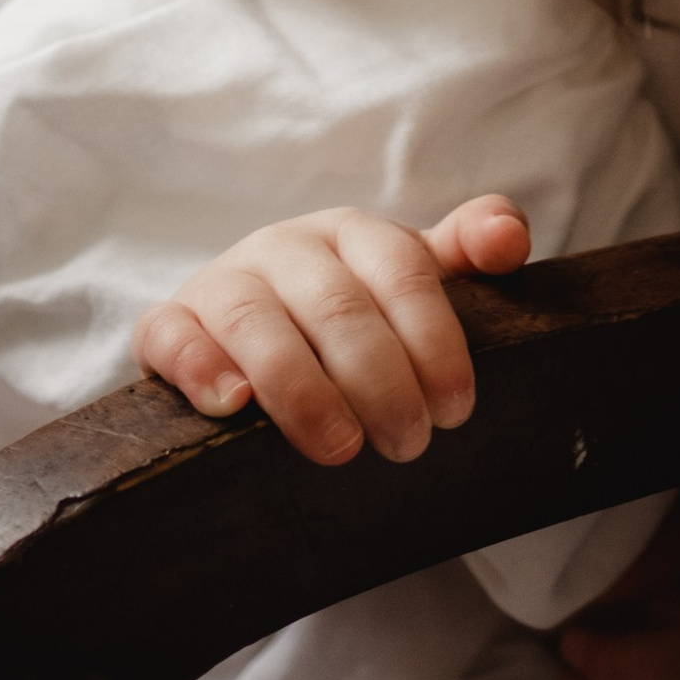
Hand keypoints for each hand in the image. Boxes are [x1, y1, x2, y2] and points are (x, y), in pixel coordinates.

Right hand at [133, 195, 532, 463]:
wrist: (246, 324)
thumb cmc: (351, 307)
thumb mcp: (411, 277)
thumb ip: (467, 250)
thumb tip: (509, 238)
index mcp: (353, 231)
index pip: (402, 272)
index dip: (434, 341)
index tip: (456, 409)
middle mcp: (286, 247)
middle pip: (337, 305)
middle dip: (379, 379)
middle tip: (408, 444)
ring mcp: (223, 282)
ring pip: (256, 321)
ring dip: (301, 388)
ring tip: (340, 447)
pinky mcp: (170, 323)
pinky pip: (171, 334)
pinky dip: (199, 366)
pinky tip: (232, 406)